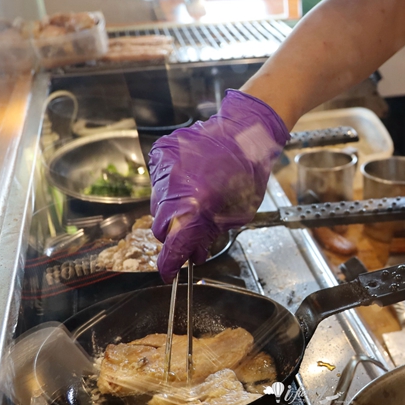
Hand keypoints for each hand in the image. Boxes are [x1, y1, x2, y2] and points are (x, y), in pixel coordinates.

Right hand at [149, 90, 288, 280]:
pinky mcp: (159, 155)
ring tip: (196, 199)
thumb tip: (195, 253)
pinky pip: (158, 182)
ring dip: (173, 210)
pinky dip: (170, 187)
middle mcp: (172, 187)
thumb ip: (211, 235)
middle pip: (160, 227)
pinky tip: (190, 180)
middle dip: (175, 235)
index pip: (173, 245)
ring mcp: (163, 169)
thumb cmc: (247, 171)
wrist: (243, 132)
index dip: (170, 264)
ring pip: (157, 205)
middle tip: (192, 233)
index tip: (169, 273)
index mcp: (194, 206)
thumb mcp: (238, 214)